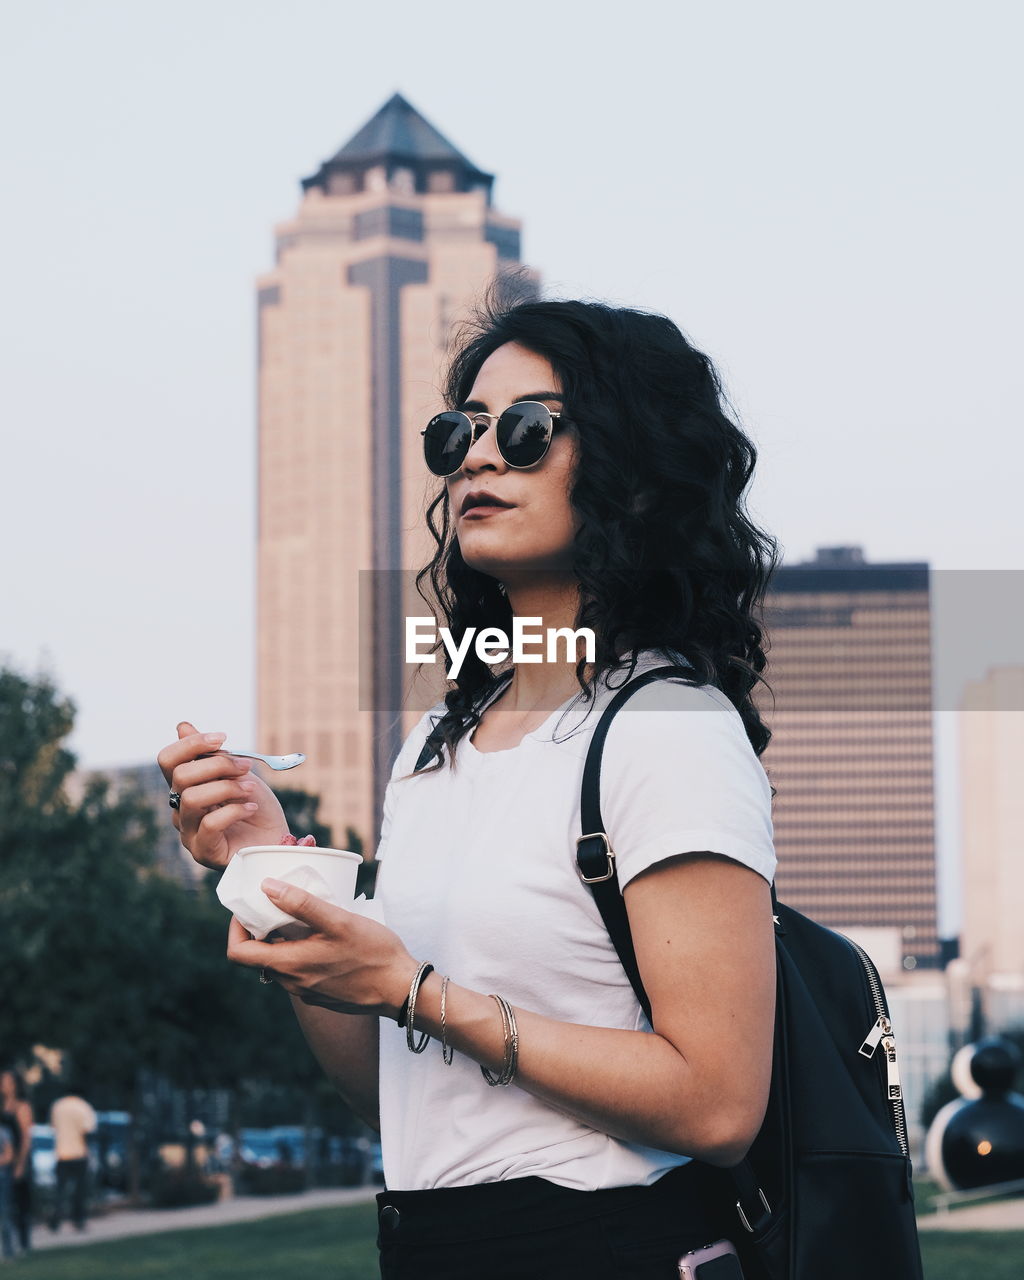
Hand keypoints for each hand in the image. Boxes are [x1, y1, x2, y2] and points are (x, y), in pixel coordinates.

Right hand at [157, 722, 285, 869]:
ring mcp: (189, 833)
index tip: (223, 738)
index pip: (168, 761)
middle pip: (180, 776)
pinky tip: (251, 809)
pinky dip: (234, 810)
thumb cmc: (256, 808)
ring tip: (249, 789)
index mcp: (185, 788)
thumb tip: (182, 727)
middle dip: (218, 765)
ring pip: (191, 798)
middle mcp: (180, 810)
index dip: (191, 744)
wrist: (276, 842)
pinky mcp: (203, 851)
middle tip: (245, 767)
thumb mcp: (238, 774)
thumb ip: (211, 755)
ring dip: (227, 787)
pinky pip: (209, 824)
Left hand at [226, 879, 417, 1017]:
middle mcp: (292, 984)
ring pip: (280, 964)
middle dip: (262, 929)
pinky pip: (299, 972)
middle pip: (258, 956)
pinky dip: (300, 952)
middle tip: (278, 904)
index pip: (239, 953)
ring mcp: (307, 992)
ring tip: (303, 917)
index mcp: (289, 965)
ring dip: (283, 941)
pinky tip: (323, 937)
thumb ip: (301, 904)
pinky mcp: (322, 994)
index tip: (249, 907)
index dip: (236, 928)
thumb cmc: (373, 953)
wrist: (401, 989)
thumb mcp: (338, 920)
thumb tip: (267, 887)